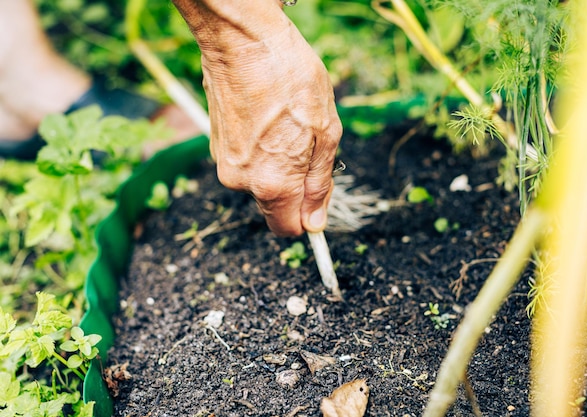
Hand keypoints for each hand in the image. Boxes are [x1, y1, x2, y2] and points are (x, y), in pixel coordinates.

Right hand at [173, 0, 341, 235]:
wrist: (242, 38)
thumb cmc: (290, 77)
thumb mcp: (325, 131)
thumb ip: (320, 183)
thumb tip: (315, 222)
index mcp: (272, 183)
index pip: (289, 229)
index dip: (307, 218)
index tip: (318, 200)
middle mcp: (242, 181)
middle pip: (274, 204)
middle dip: (295, 186)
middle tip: (308, 145)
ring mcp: (224, 163)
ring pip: (261, 181)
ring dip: (278, 164)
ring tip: (286, 124)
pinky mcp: (215, 145)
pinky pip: (246, 162)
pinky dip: (260, 149)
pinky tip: (268, 117)